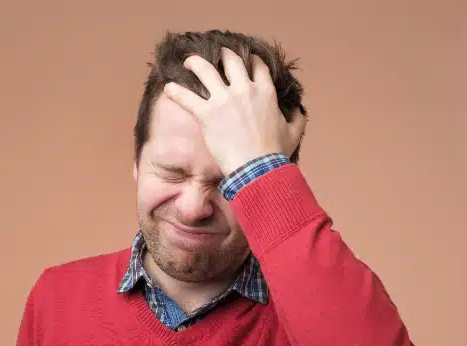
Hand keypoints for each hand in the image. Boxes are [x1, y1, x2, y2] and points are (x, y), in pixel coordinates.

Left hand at [163, 48, 305, 175]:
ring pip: (205, 71)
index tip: (245, 59)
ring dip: (195, 63)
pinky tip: (168, 88)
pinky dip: (176, 91)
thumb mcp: (294, 133)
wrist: (258, 169)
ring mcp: (224, 100)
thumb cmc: (275, 154)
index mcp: (265, 92)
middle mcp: (244, 90)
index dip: (250, 60)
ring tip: (188, 62)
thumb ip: (297, 118)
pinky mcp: (207, 114)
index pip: (257, 66)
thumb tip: (298, 110)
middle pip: (230, 61)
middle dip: (222, 55)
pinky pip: (187, 98)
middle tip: (215, 55)